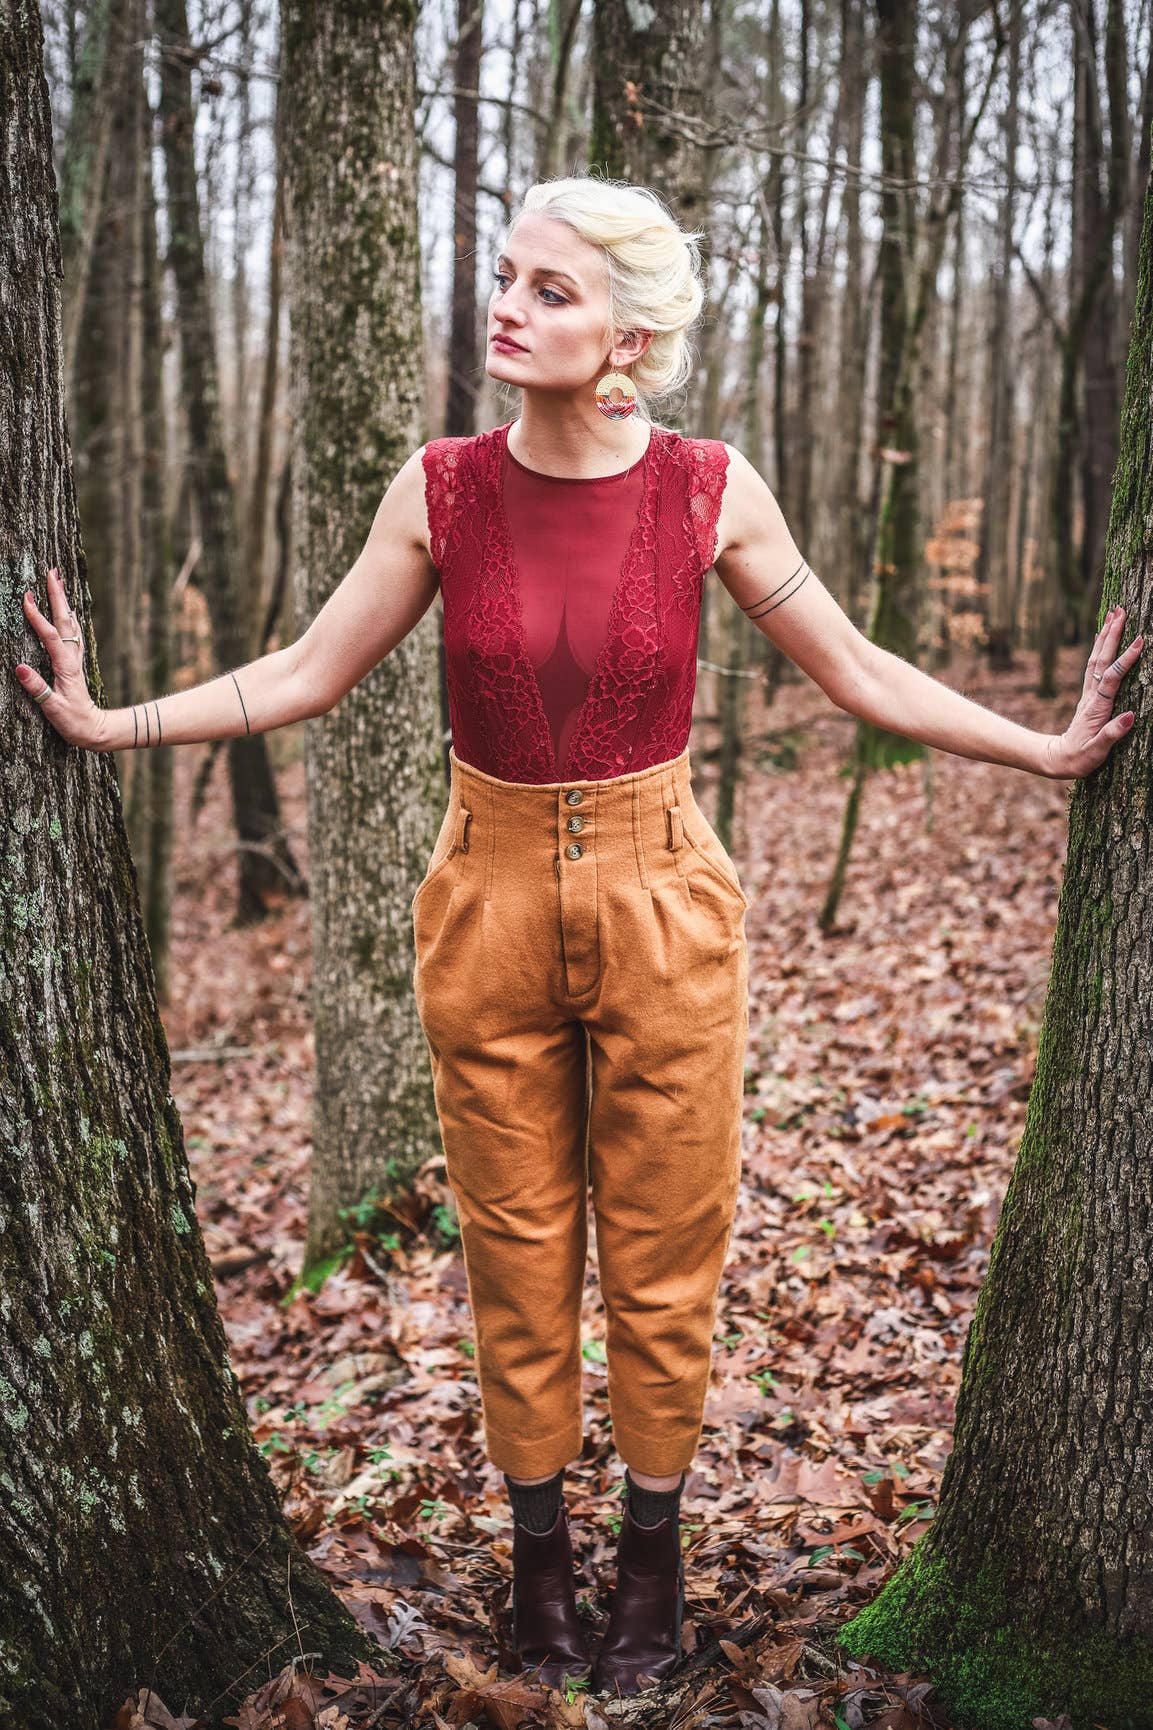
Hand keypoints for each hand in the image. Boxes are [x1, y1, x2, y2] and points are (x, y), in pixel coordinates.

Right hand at [12, 568, 104, 748]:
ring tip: (58, 581)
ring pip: (70, 624)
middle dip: (57, 596)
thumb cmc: (73, 722)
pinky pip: (72, 633)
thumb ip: (37, 688)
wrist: (95, 730)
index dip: (37, 617)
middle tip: (52, 571)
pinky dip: (69, 618)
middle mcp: (72, 657)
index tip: (27, 597)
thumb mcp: (53, 709)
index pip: (50, 636)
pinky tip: (69, 611)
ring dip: (63, 602)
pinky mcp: (74, 662)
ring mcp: (74, 658)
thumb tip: (18, 667)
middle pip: (65, 621)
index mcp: (65, 666)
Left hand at [1045, 604, 1142, 778]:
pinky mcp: (1090, 695)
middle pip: (1102, 660)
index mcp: (1097, 707)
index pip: (1113, 678)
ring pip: (1097, 659)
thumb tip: (1130, 716)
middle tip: (1121, 610)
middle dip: (1112, 635)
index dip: (1126, 659)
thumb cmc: (1080, 758)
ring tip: (1113, 613)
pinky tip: (1100, 636)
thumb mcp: (1096, 752)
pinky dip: (1099, 648)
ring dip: (1105, 636)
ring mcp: (1090, 693)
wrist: (1059, 759)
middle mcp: (1092, 696)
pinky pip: (1094, 666)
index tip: (1139, 640)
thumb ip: (1112, 735)